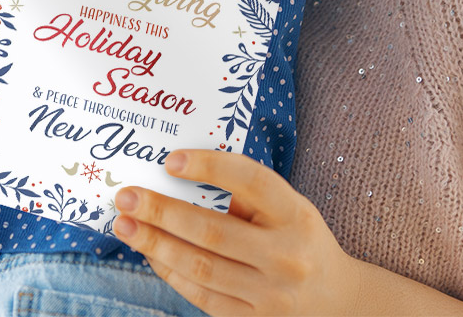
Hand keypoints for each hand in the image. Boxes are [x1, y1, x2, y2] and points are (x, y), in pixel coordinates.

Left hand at [112, 149, 363, 315]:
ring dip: (155, 245)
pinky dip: (171, 273)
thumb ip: (247, 194)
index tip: (171, 159)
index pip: (250, 180)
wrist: (337, 302)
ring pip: (200, 268)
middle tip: (125, 196)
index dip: (209, 167)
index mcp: (295, 214)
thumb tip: (182, 176)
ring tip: (124, 224)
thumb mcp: (289, 207)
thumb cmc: (300, 240)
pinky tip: (150, 254)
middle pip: (212, 231)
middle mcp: (285, 256)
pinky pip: (202, 297)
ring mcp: (270, 297)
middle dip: (161, 212)